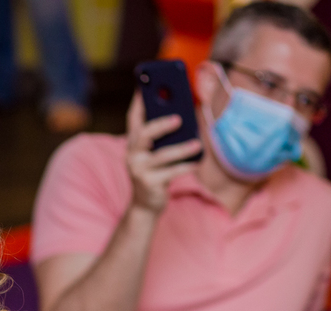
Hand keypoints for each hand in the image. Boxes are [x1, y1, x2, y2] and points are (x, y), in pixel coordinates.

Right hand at [126, 91, 201, 212]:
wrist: (145, 204)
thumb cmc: (155, 172)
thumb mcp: (156, 152)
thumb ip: (164, 136)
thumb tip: (185, 117)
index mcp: (133, 143)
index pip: (134, 118)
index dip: (139, 101)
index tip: (147, 85)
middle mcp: (132, 155)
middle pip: (144, 135)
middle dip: (160, 125)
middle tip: (179, 118)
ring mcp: (139, 170)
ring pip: (161, 156)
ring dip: (181, 149)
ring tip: (197, 144)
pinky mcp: (149, 184)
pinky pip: (171, 173)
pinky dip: (185, 166)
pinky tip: (197, 161)